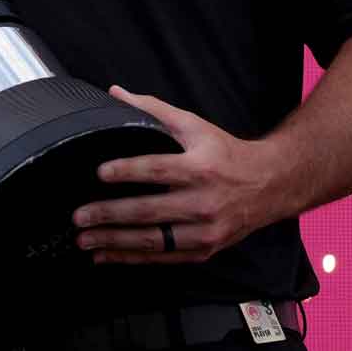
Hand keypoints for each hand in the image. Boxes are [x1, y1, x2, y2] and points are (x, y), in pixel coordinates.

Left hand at [69, 86, 283, 264]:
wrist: (271, 185)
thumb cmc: (227, 154)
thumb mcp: (194, 125)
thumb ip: (153, 110)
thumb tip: (116, 93)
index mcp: (200, 168)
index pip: (158, 169)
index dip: (127, 171)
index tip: (99, 173)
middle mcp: (204, 202)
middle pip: (150, 210)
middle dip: (110, 214)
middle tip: (80, 216)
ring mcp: (205, 231)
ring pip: (153, 240)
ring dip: (115, 242)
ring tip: (85, 239)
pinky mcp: (204, 250)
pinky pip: (162, 257)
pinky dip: (132, 258)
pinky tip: (107, 255)